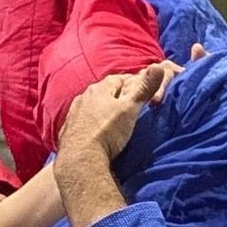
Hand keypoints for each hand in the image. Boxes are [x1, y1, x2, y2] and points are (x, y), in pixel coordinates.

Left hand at [57, 64, 172, 164]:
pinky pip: (82, 121)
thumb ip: (144, 89)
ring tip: (113, 119)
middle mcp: (83, 97)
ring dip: (102, 109)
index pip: (118, 79)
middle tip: (129, 104)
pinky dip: (91, 123)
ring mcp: (73, 113)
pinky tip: (96, 132)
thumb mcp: (130, 110)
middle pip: (103, 92)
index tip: (141, 89)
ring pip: (91, 106)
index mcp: (98, 89)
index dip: (131, 82)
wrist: (80, 159)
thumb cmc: (107, 132)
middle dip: (116, 96)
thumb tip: (158, 66)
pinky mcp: (67, 130)